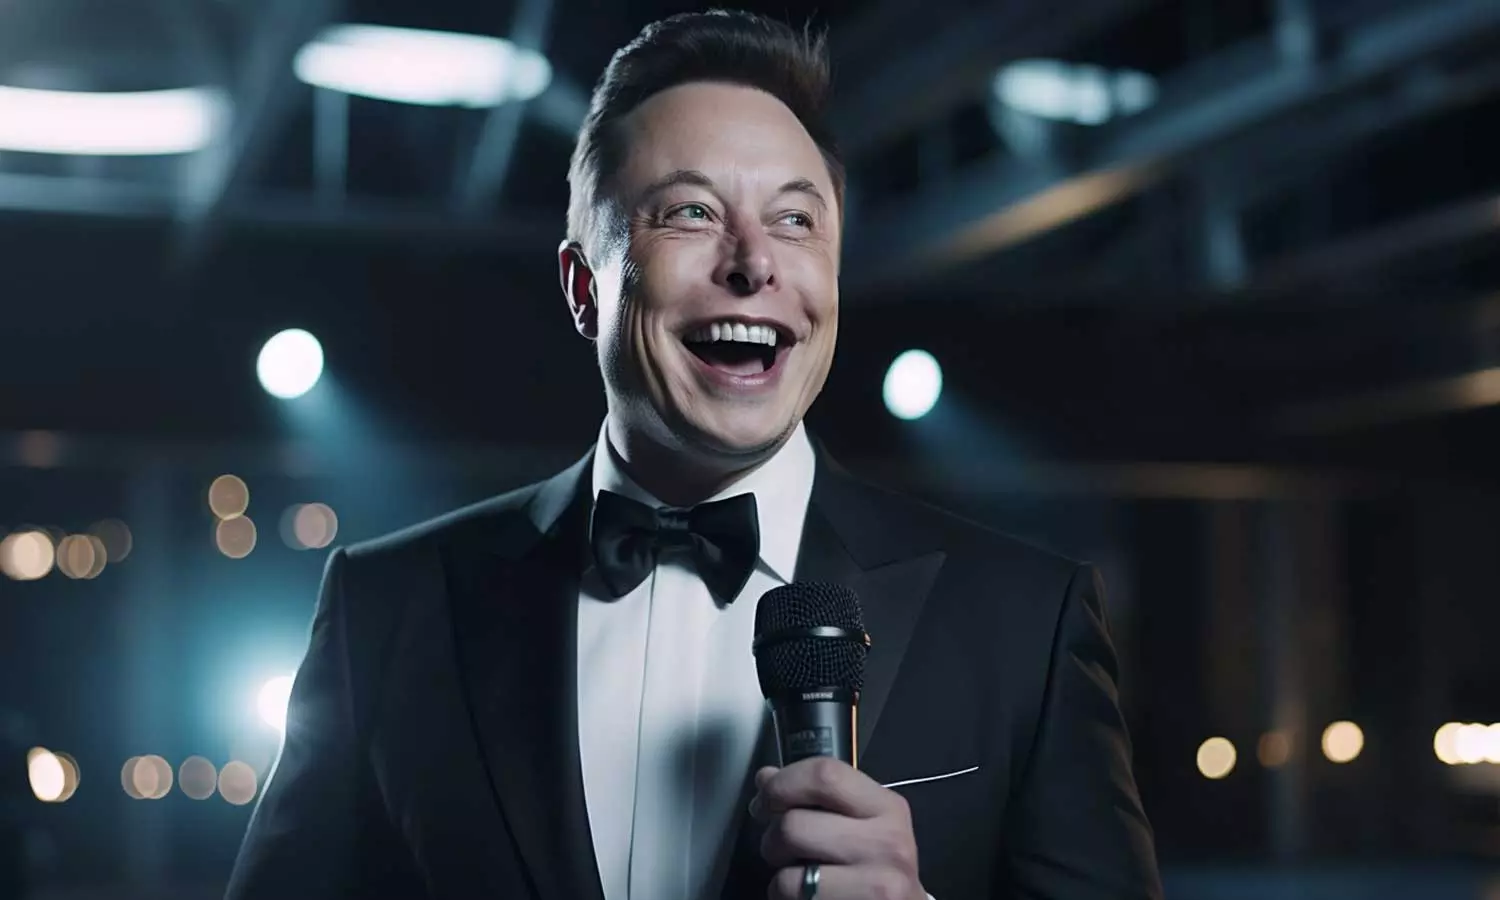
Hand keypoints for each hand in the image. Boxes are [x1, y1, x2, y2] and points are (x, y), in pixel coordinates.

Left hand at [748, 757, 924, 899]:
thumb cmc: (878, 867)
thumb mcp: (862, 824)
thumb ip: (819, 798)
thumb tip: (767, 778)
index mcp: (886, 807)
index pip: (824, 774)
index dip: (782, 784)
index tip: (765, 800)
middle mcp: (887, 842)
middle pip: (794, 825)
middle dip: (772, 839)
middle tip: (780, 849)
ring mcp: (877, 884)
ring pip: (788, 875)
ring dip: (780, 878)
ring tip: (797, 878)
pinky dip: (785, 899)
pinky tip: (807, 898)